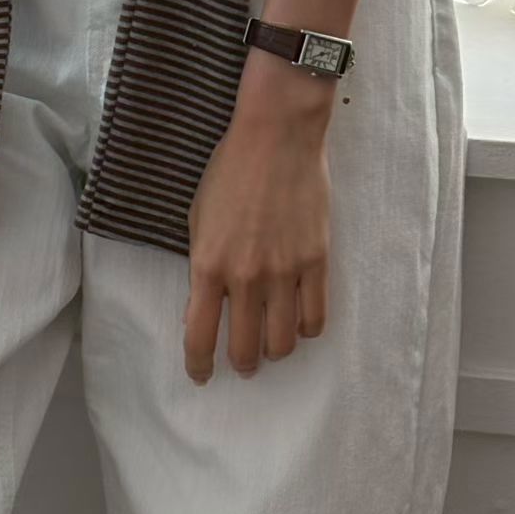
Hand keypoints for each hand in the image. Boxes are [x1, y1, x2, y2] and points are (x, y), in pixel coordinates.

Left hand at [182, 106, 331, 384]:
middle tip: (242, 363)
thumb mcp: (199, 218)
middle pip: (244, 348)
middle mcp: (245, 277)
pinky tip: (299, 324)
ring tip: (271, 346)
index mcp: (208, 265)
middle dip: (241, 364)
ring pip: (283, 342)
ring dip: (274, 352)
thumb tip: (207, 305)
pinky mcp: (316, 262)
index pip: (199, 336)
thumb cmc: (230, 171)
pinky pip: (315, 318)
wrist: (276, 137)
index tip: (201, 375)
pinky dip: (306, 330)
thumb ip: (204, 265)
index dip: (199, 365)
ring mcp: (284, 272)